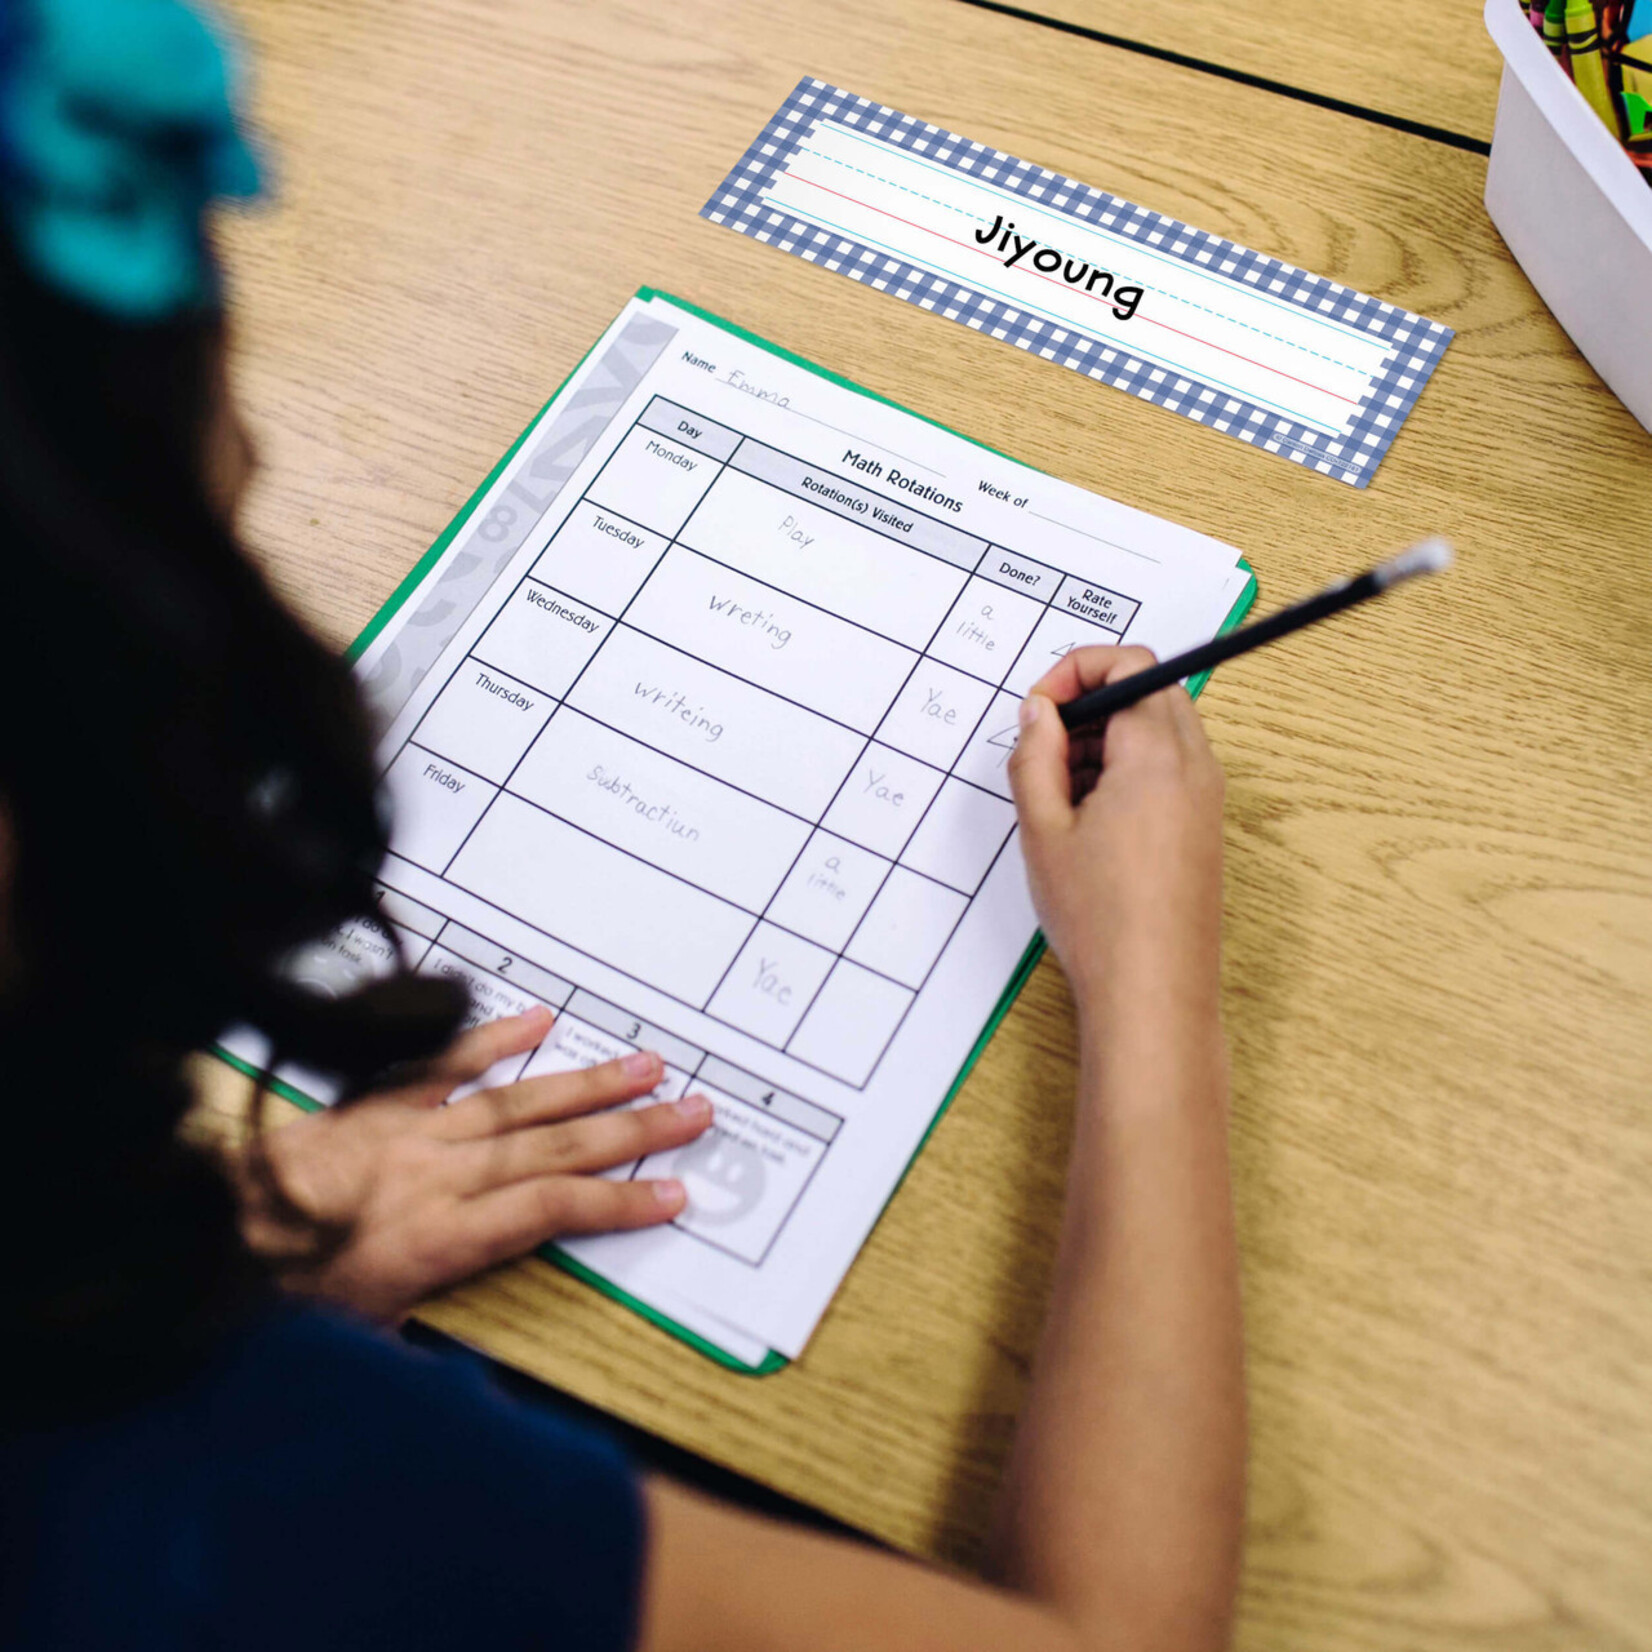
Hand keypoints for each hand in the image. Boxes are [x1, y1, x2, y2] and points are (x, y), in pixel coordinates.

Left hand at [235, 1006, 712, 1320]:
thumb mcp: (361, 1343)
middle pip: (552, 1149)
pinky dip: (493, 1039)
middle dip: (630, 1131)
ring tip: (647, 1065)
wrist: (201, 1234)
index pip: (549, 1214)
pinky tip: (540, 1020)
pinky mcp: (378, 1104)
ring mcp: (410, 1133)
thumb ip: (427, 1339)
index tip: (675, 1194)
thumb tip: (469, 1369)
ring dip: (586, 1083)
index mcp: (437, 1241)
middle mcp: (436, 1178)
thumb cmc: (278, 1298)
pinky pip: (444, 1065)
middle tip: (694, 1112)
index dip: (617, 1204)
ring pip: (515, 1103)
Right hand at [1008, 645, 1224, 1024]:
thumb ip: (1035, 754)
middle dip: (1090, 704)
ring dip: (1107, 739)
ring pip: (1158, 728)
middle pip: (1148, 689)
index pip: (1129, 662)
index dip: (1075, 671)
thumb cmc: (1101, 919)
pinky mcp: (1204, 825)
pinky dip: (1127, 770)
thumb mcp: (1042, 828)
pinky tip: (1089, 822)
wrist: (1152, 992)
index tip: (1040, 708)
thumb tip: (1039, 711)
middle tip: (1045, 749)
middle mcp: (1195, 766)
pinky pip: (1168, 767)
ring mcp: (1206, 797)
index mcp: (1157, 755)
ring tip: (1062, 795)